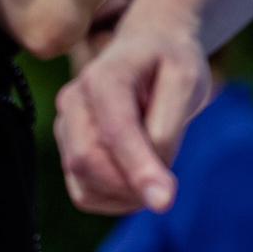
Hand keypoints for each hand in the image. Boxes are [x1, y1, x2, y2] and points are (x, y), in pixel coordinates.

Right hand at [53, 20, 210, 214]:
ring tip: (155, 180)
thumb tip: (154, 180)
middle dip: (130, 184)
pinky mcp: (67, 151)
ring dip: (124, 195)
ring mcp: (64, 129)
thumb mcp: (188, 80)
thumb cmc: (171, 63)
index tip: (164, 202)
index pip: (114, 131)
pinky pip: (83, 193)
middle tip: (167, 189)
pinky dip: (113, 201)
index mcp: (101, 76)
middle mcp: (72, 102)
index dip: (138, 168)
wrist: (148, 50)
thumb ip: (170, 128)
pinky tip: (137, 185)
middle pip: (88, 160)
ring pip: (83, 181)